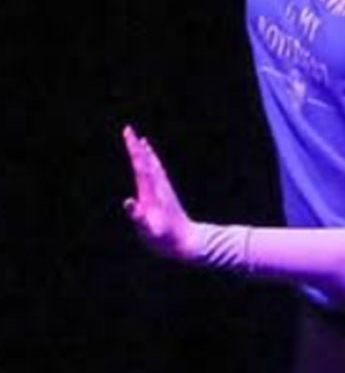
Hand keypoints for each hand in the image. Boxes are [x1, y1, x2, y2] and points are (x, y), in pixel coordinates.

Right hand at [121, 127, 200, 259]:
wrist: (188, 243)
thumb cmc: (166, 240)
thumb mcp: (149, 231)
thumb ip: (138, 217)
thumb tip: (128, 202)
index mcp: (152, 193)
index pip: (141, 166)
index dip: (134, 150)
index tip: (128, 133)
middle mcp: (159, 189)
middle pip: (146, 162)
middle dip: (136, 146)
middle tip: (128, 129)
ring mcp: (163, 192)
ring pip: (154, 167)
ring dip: (146, 154)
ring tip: (142, 142)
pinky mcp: (166, 198)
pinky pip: (158, 176)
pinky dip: (154, 166)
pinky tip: (153, 165)